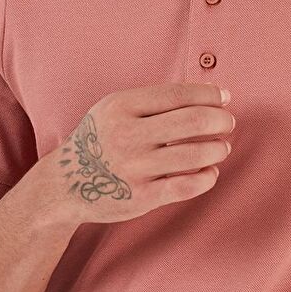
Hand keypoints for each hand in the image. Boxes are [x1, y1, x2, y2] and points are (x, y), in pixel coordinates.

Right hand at [40, 80, 234, 224]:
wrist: (63, 186)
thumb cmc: (100, 141)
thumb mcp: (114, 110)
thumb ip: (155, 101)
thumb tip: (214, 95)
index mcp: (121, 106)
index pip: (179, 94)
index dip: (210, 94)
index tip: (224, 98)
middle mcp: (127, 135)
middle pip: (195, 120)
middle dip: (221, 120)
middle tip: (228, 124)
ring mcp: (135, 167)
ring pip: (197, 154)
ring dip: (219, 149)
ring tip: (221, 148)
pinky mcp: (142, 197)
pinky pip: (188, 186)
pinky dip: (208, 177)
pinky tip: (209, 172)